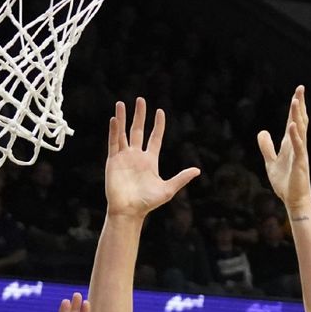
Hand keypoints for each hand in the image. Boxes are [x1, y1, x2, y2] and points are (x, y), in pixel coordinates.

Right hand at [105, 98, 199, 218]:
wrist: (129, 211)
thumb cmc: (148, 203)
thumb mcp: (168, 189)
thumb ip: (181, 178)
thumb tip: (197, 170)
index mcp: (150, 161)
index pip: (155, 138)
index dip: (157, 125)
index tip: (160, 112)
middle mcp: (136, 156)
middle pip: (138, 130)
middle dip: (139, 115)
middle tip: (141, 100)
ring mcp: (124, 157)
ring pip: (123, 133)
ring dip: (122, 118)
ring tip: (121, 103)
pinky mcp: (113, 161)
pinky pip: (113, 143)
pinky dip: (114, 131)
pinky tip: (114, 119)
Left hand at [257, 86, 310, 209]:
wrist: (293, 200)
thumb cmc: (285, 183)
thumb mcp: (270, 162)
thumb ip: (267, 146)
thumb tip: (262, 131)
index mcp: (291, 144)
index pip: (294, 121)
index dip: (295, 107)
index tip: (297, 92)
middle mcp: (298, 146)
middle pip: (300, 121)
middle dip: (299, 105)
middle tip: (300, 88)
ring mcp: (300, 154)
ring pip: (300, 131)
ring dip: (297, 116)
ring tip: (295, 101)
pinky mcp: (300, 163)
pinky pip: (298, 147)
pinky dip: (295, 136)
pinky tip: (292, 126)